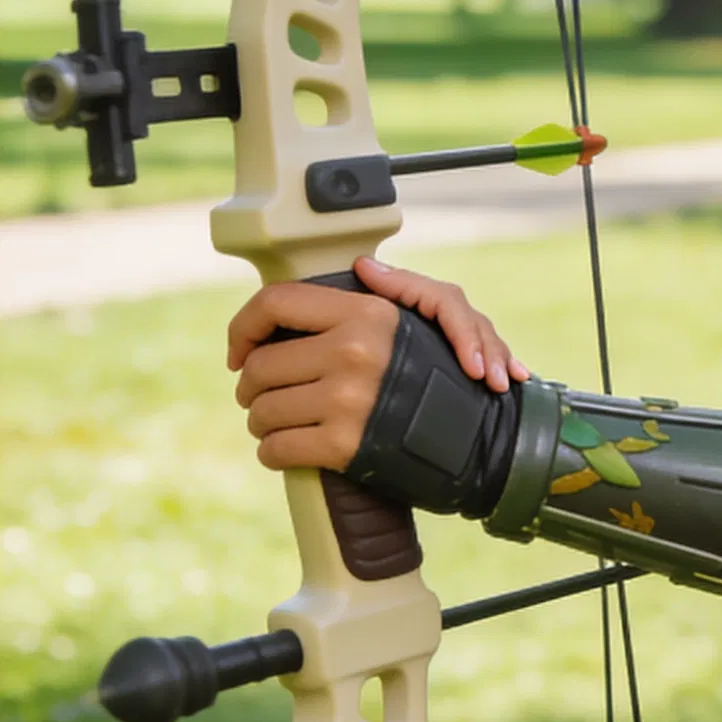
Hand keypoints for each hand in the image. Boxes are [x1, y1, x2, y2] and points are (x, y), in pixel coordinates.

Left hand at [227, 257, 526, 471]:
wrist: (482, 443)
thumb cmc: (451, 378)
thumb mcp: (438, 317)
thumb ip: (399, 286)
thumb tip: (362, 267)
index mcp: (366, 313)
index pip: (275, 303)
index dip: (243, 328)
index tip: (239, 353)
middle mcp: (353, 351)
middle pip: (259, 367)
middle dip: (251, 388)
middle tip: (260, 398)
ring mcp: (347, 399)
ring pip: (262, 411)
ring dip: (261, 423)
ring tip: (277, 425)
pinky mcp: (343, 445)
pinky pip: (276, 448)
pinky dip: (272, 454)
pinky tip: (286, 450)